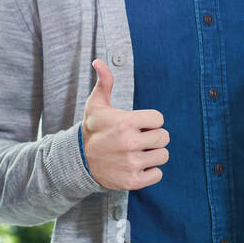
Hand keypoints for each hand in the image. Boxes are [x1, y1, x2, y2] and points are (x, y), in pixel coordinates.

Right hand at [82, 58, 168, 190]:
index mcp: (125, 122)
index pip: (159, 119)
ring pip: (163, 155)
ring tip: (138, 152)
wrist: (79, 160)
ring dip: (154, 154)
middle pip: (164, 137)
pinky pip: (158, 174)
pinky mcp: (132, 180)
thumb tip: (99, 61)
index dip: (150, 121)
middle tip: (140, 138)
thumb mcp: (96, 104)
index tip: (139, 124)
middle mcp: (130, 143)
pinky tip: (137, 165)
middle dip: (154, 137)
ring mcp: (131, 163)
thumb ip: (104, 82)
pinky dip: (151, 171)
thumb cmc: (93, 129)